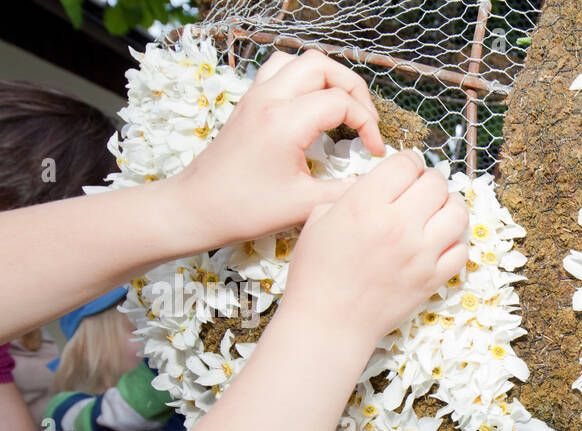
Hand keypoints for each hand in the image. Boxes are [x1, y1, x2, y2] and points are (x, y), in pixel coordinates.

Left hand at [170, 50, 385, 246]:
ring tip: (342, 108)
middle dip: (353, 89)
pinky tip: (312, 107)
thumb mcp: (304, 205)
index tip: (375, 151)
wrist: (198, 207)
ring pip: (299, 61)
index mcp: (284, 122)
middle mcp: (269, 99)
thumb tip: (372, 180)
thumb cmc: (245, 209)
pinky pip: (279, 71)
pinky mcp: (248, 102)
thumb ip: (345, 190)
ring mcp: (256, 96)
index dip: (368, 124)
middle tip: (365, 122)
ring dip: (327, 78)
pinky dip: (303, 80)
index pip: (341, 102)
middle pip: (322, 66)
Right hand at [280, 152, 468, 349]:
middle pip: (436, 184)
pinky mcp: (432, 279)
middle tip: (421, 189)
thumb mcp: (318, 219)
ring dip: (450, 206)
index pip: (406, 163)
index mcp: (365, 204)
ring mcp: (420, 254)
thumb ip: (349, 194)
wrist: (328, 322)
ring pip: (458, 213)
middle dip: (430, 181)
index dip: (408, 161)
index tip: (406, 168)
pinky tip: (439, 243)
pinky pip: (461, 251)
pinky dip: (454, 243)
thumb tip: (377, 184)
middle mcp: (398, 225)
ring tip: (437, 211)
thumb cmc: (316, 272)